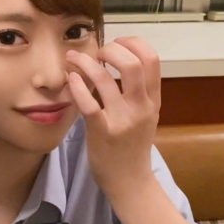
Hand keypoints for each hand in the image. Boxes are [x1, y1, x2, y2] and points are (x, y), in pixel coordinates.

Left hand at [65, 37, 160, 198]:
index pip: (152, 59)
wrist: (130, 182)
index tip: (117, 42)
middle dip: (112, 49)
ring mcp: (122, 120)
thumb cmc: (132, 146)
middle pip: (133, 63)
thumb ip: (138, 91)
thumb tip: (119, 59)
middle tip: (98, 51)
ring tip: (73, 58)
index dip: (133, 43)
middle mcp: (140, 107)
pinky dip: (77, 85)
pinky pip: (88, 103)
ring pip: (105, 78)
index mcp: (152, 100)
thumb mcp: (145, 116)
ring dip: (85, 62)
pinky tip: (71, 78)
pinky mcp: (102, 132)